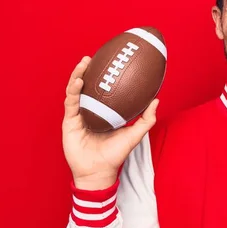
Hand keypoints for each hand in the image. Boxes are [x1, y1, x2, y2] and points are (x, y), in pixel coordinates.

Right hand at [62, 56, 159, 189]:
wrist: (99, 171)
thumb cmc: (115, 154)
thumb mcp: (135, 134)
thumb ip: (147, 119)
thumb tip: (157, 99)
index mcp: (103, 111)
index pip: (103, 90)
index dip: (105, 76)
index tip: (112, 61)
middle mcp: (90, 110)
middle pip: (88, 86)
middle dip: (90, 70)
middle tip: (96, 56)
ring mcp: (78, 115)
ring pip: (76, 90)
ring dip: (79, 74)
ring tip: (85, 62)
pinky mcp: (69, 121)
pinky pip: (71, 102)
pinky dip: (74, 90)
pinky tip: (79, 80)